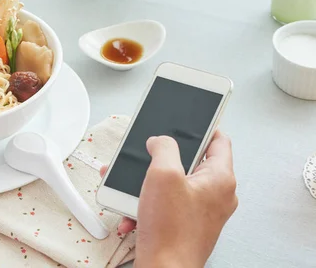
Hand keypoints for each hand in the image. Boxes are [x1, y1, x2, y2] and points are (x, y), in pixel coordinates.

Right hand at [101, 131, 237, 267]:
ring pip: (174, 183)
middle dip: (162, 159)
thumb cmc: (170, 231)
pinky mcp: (187, 223)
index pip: (218, 139)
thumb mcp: (163, 175)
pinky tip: (134, 208)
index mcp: (220, 178)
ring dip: (149, 183)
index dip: (201, 127)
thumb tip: (161, 141)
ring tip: (133, 187)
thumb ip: (164, 148)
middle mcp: (216, 194)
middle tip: (149, 158)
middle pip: (190, 161)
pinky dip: (148, 202)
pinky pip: (167, 203)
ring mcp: (202, 210)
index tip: (186, 122)